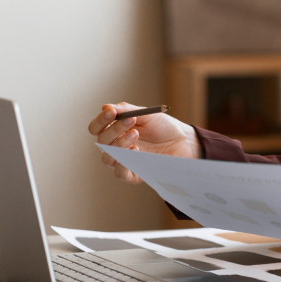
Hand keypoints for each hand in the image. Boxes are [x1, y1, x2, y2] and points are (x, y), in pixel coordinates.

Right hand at [87, 102, 203, 183]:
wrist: (184, 141)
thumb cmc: (163, 127)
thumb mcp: (146, 114)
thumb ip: (126, 110)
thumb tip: (105, 107)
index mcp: (115, 131)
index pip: (96, 128)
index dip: (100, 120)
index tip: (111, 112)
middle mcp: (116, 146)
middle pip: (101, 141)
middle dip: (114, 129)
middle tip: (132, 120)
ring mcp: (124, 160)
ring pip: (107, 158)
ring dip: (119, 145)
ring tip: (135, 134)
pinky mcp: (134, 174)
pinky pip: (119, 173)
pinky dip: (123, 163)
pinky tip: (136, 150)